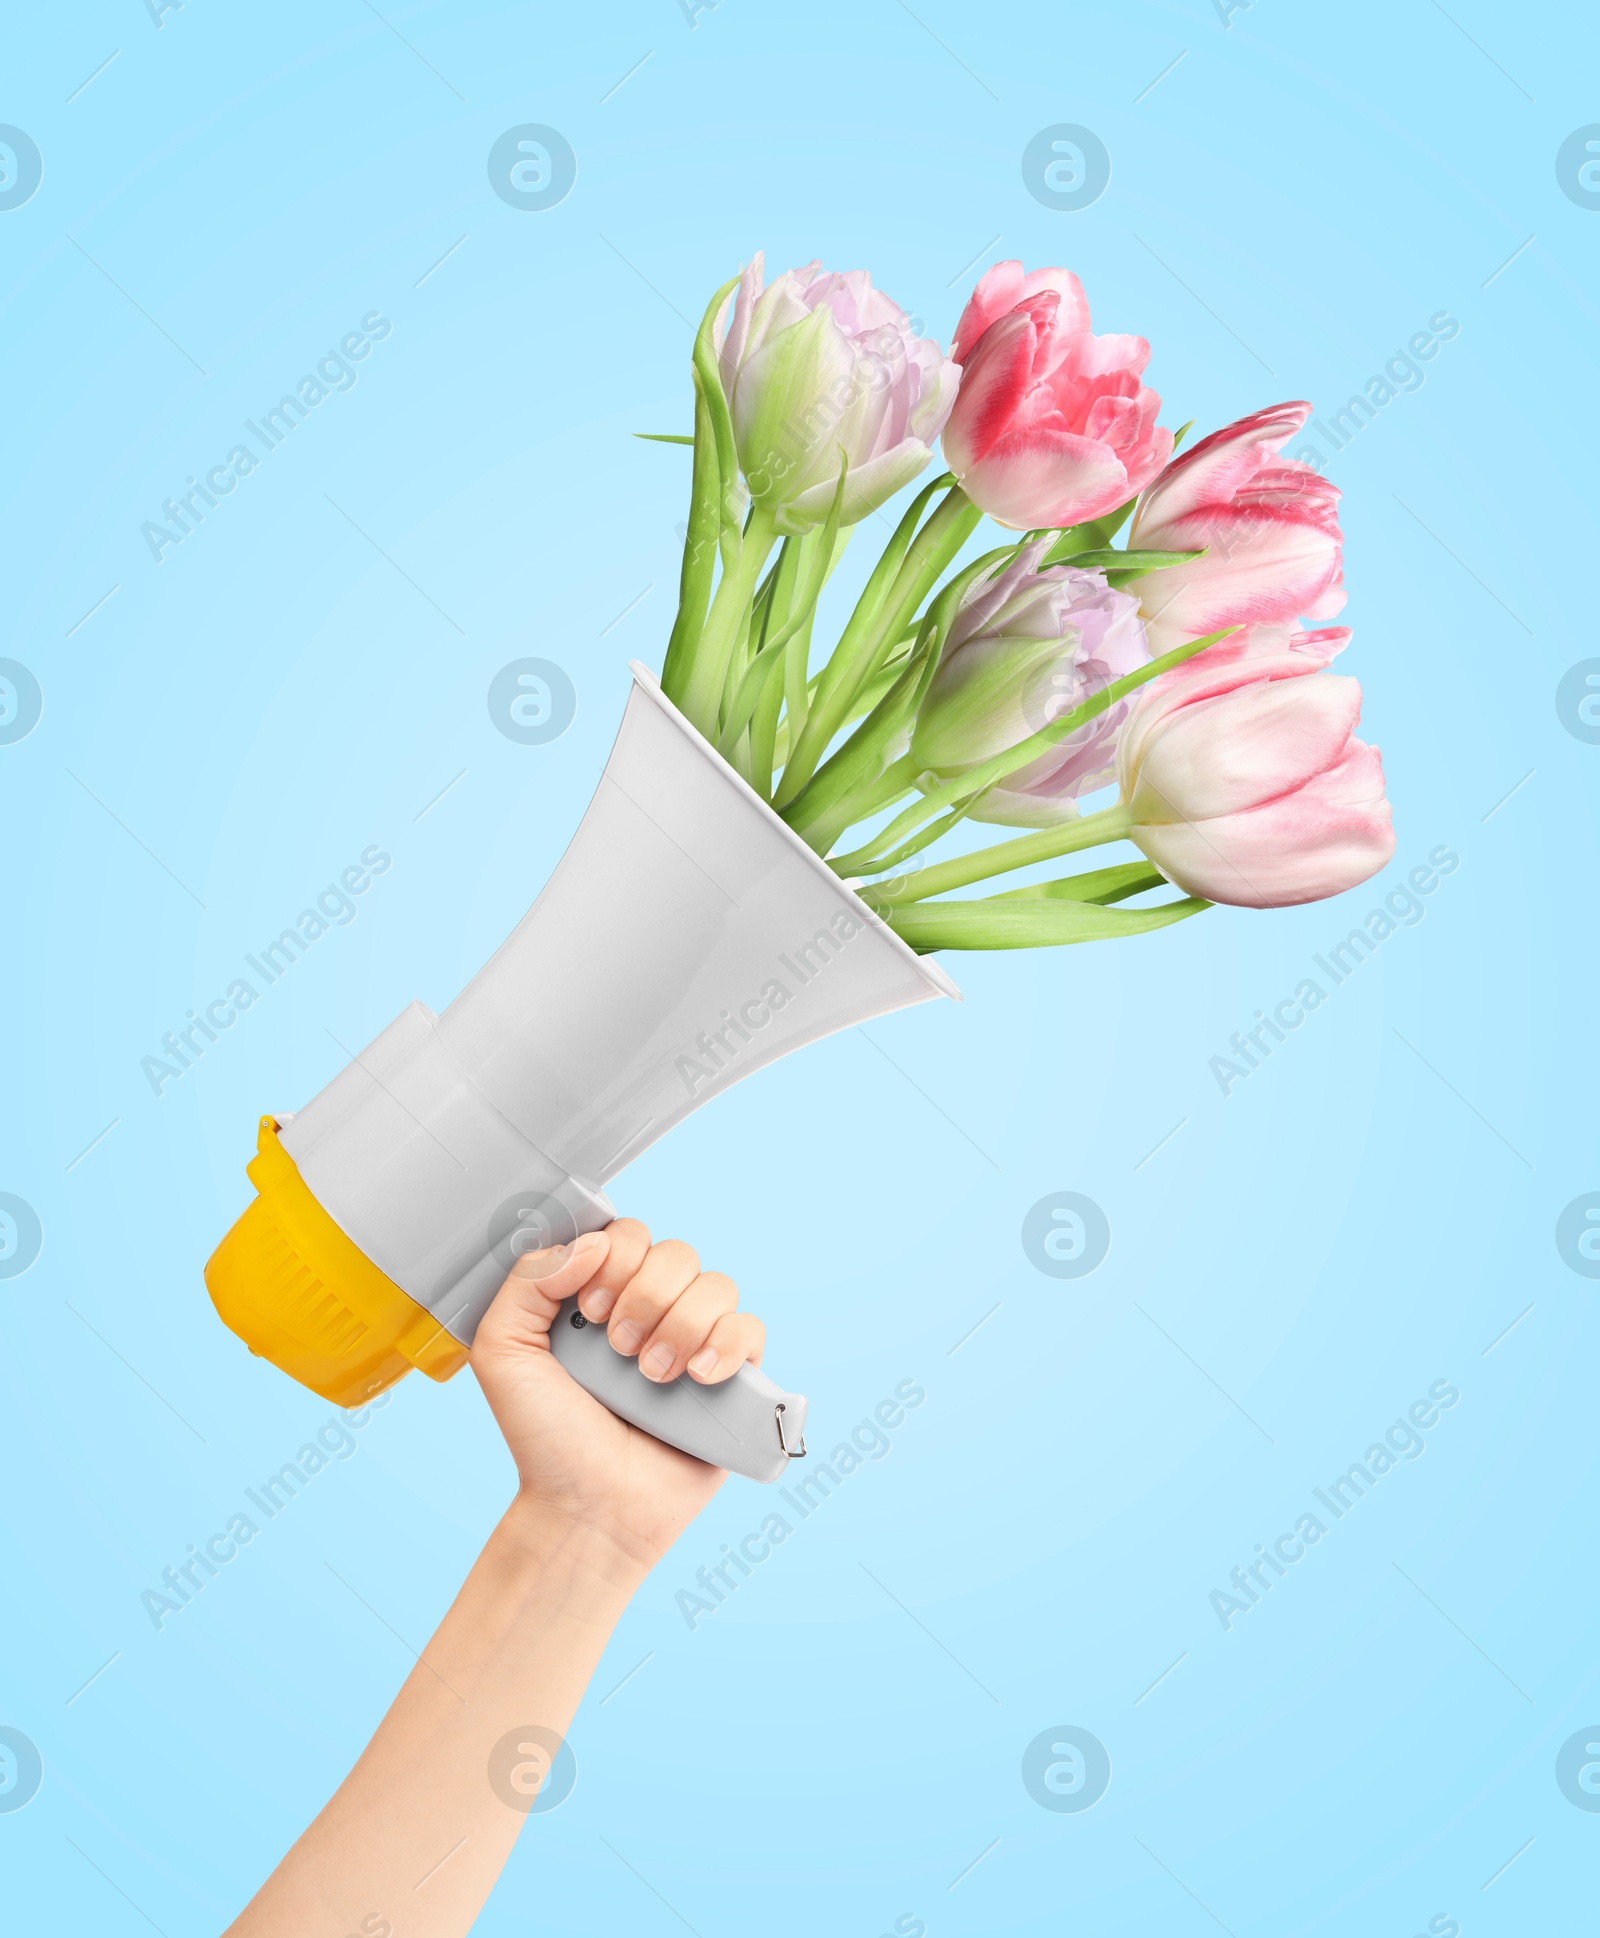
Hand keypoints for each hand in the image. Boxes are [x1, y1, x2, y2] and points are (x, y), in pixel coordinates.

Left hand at [470, 1220, 765, 1572]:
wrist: (587, 1508)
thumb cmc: (546, 1439)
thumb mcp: (504, 1351)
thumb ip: (528, 1280)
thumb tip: (593, 1242)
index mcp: (601, 1296)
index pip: (628, 1236)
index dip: (614, 1261)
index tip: (587, 1312)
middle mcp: (652, 1312)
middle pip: (676, 1253)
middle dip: (645, 1297)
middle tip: (617, 1348)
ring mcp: (694, 1343)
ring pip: (717, 1285)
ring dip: (681, 1324)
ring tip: (652, 1376)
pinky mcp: (732, 1379)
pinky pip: (751, 1329)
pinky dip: (727, 1346)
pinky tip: (696, 1378)